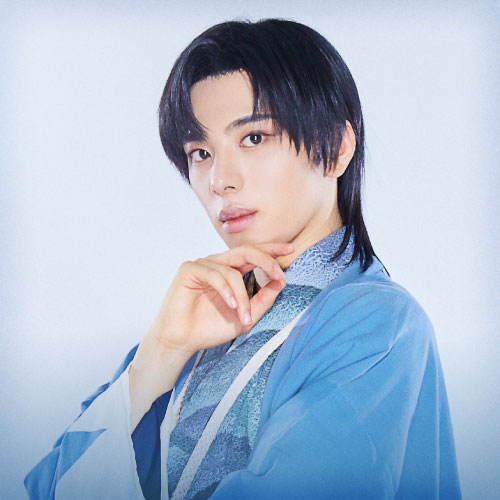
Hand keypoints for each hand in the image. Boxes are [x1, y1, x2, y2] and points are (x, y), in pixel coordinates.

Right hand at [146, 241, 294, 356]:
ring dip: (242, 295)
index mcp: (231, 271)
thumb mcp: (246, 317)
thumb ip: (263, 300)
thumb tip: (281, 281)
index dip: (271, 250)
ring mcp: (203, 264)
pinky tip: (231, 306)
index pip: (253, 254)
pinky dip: (226, 290)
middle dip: (265, 259)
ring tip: (244, 316)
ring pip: (231, 270)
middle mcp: (218, 264)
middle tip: (278, 273)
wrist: (182, 341)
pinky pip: (214, 274)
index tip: (291, 249)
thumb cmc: (210, 329)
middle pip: (246, 251)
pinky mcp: (189, 269)